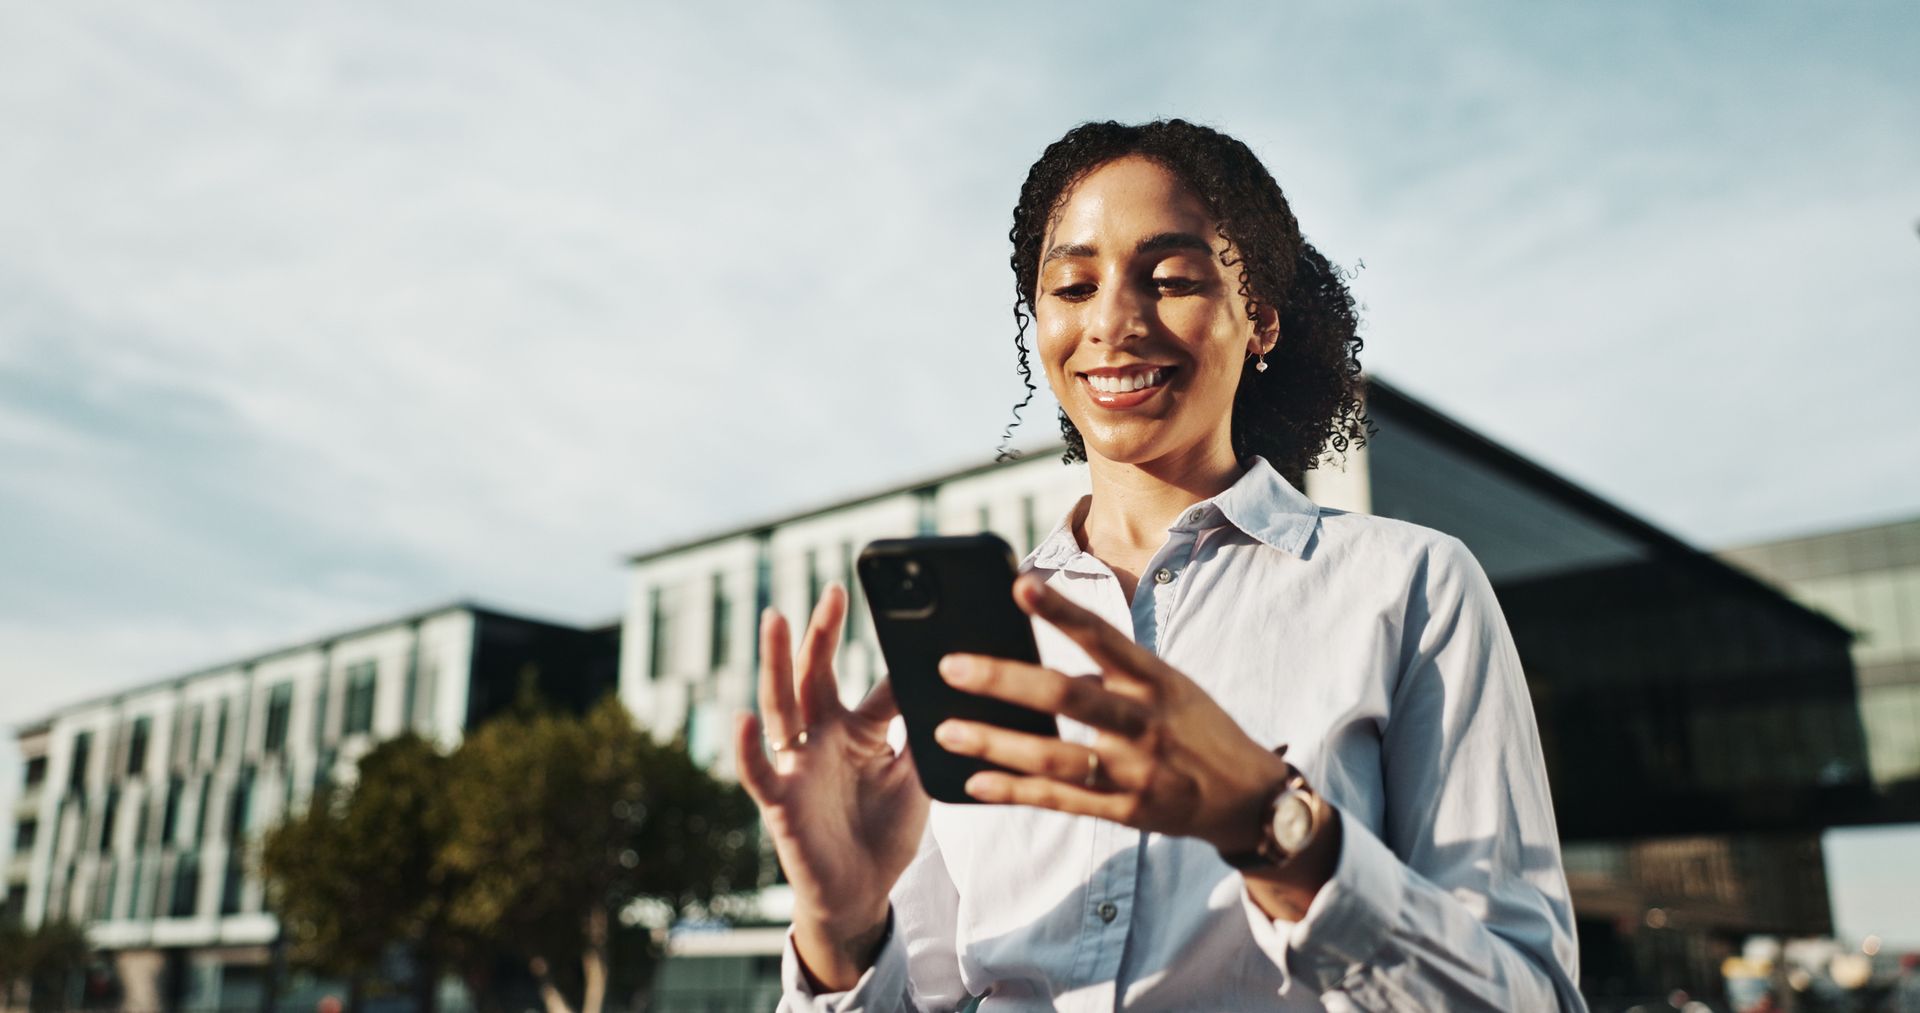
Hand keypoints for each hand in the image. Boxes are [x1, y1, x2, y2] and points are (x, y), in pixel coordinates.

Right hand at [733, 583, 927, 990]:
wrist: (860, 893)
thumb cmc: (883, 831)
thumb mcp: (916, 778)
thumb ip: (925, 736)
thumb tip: (955, 689)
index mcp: (858, 729)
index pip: (875, 682)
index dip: (893, 654)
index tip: (915, 619)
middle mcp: (822, 737)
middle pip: (817, 675)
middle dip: (822, 633)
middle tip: (833, 591)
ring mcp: (798, 765)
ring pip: (781, 705)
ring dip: (776, 662)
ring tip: (775, 619)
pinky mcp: (780, 800)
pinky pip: (758, 770)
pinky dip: (748, 746)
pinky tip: (742, 718)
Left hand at [931, 572, 1292, 856]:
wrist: (1248, 797)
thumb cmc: (1196, 727)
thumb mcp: (1169, 686)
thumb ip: (1112, 673)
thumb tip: (1042, 665)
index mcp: (1156, 680)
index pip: (1102, 636)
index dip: (1061, 610)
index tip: (1018, 584)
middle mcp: (1145, 722)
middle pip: (1068, 696)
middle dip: (1006, 681)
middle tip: (952, 666)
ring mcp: (1135, 770)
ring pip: (1055, 757)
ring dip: (996, 743)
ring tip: (946, 730)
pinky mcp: (1125, 811)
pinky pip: (1060, 800)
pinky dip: (1014, 792)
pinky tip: (975, 782)